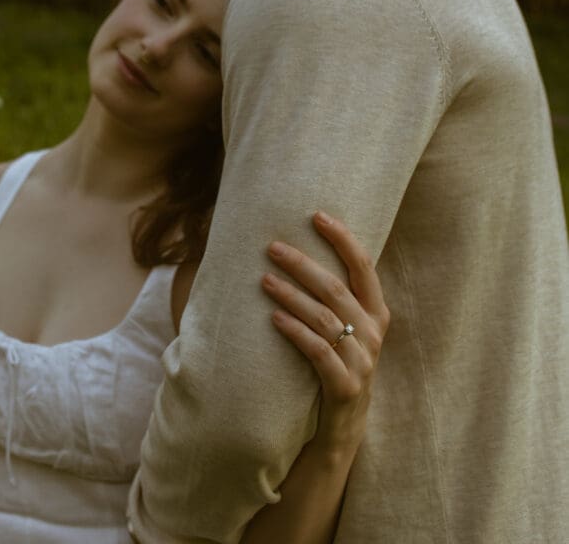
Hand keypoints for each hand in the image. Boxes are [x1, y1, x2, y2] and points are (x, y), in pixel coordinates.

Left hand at [261, 211, 389, 456]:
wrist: (344, 425)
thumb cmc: (337, 361)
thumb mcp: (345, 327)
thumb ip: (334, 295)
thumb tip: (297, 248)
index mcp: (376, 311)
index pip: (363, 266)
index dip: (342, 238)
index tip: (317, 215)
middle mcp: (373, 332)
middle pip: (335, 288)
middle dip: (302, 264)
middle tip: (272, 247)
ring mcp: (362, 361)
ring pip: (324, 318)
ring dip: (291, 295)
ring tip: (264, 280)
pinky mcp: (345, 386)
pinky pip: (318, 352)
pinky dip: (295, 332)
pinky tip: (274, 318)